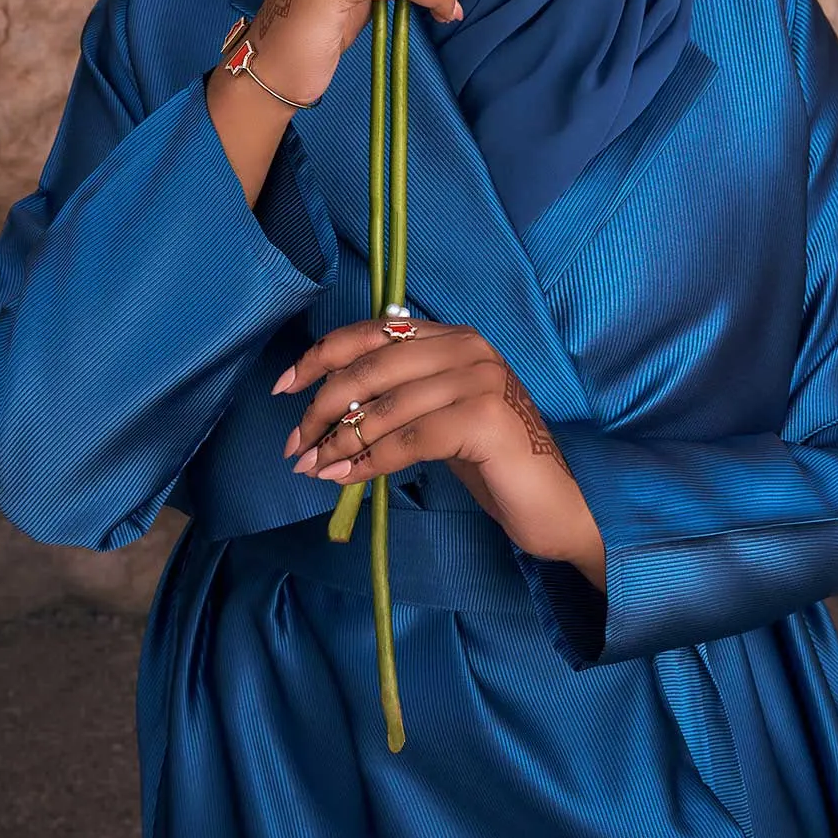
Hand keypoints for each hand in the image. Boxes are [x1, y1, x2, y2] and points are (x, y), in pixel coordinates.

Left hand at [273, 317, 604, 573]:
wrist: (553, 505)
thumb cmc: (490, 462)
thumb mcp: (436, 416)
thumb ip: (394, 398)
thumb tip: (320, 410)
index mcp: (453, 336)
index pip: (372, 333)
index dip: (321, 357)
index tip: (283, 388)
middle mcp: (468, 347)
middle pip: (371, 368)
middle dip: (322, 408)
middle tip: (294, 446)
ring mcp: (480, 379)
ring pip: (386, 407)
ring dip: (338, 441)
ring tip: (312, 467)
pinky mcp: (485, 419)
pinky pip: (408, 440)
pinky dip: (369, 460)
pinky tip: (346, 477)